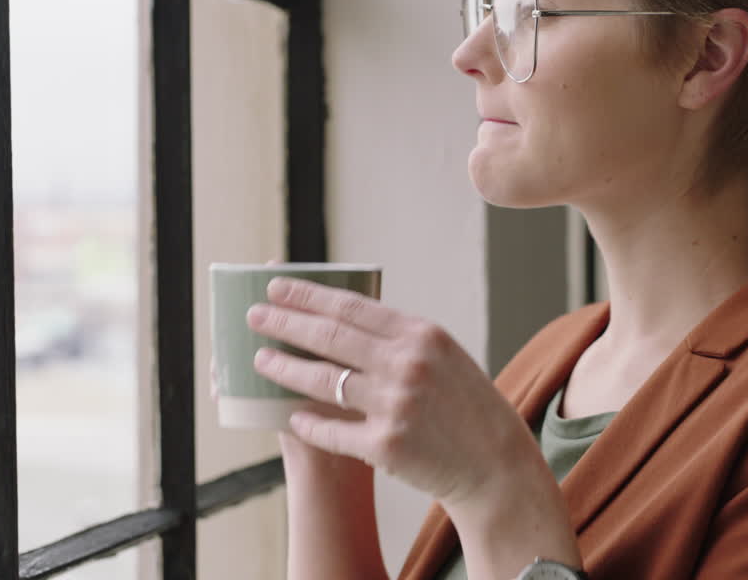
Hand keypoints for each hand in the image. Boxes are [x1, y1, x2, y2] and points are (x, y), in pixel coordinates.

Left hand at [246, 277, 542, 508]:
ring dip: (285, 368)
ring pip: (323, 381)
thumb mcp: (443, 356)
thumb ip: (398, 337)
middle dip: (284, 323)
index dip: (307, 295)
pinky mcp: (385, 445)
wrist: (494, 462)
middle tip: (254, 315)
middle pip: (329, 337)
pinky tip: (291, 415)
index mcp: (421, 334)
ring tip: (261, 360)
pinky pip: (331, 430)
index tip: (276, 286)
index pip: (351, 306)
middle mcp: (407, 364)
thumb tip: (343, 319)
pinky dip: (307, 422)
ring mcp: (395, 405)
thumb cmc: (467, 405)